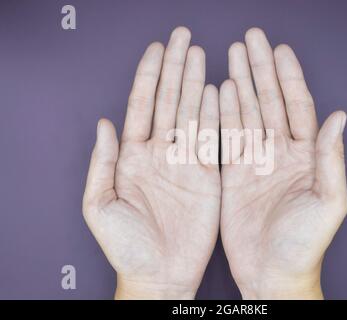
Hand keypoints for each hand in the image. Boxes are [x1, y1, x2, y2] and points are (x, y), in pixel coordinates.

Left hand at [83, 27, 220, 298]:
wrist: (160, 274)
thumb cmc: (127, 247)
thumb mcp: (100, 206)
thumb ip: (101, 163)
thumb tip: (104, 123)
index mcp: (133, 158)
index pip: (142, 106)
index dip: (149, 77)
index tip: (158, 49)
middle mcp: (160, 154)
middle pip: (169, 101)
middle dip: (175, 69)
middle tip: (183, 38)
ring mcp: (185, 162)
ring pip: (192, 114)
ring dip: (196, 84)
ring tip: (200, 55)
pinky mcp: (207, 175)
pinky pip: (212, 139)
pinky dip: (215, 114)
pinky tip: (218, 91)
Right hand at [220, 28, 346, 298]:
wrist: (272, 273)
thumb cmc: (303, 245)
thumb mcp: (328, 203)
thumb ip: (332, 160)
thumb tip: (339, 117)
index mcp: (305, 158)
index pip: (297, 107)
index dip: (288, 78)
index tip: (278, 50)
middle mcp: (280, 154)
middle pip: (269, 102)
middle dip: (260, 70)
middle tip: (250, 40)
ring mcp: (256, 162)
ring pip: (247, 114)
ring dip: (240, 85)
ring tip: (231, 57)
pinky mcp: (234, 174)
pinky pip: (227, 137)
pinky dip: (222, 114)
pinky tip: (218, 92)